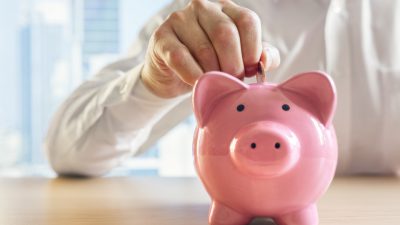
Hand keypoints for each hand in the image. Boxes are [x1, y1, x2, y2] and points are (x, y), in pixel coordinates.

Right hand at [141, 0, 277, 97]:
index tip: (249, 71)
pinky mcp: (162, 37)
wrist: (172, 75)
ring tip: (214, 84)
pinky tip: (198, 83)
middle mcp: (202, 7)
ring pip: (204, 49)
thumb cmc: (209, 64)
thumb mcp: (238, 59)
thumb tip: (266, 61)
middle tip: (232, 82)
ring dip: (213, 73)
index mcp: (226, 8)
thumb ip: (259, 57)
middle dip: (233, 65)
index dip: (253, 50)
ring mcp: (179, 19)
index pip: (247, 21)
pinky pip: (181, 58)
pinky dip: (193, 75)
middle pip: (225, 34)